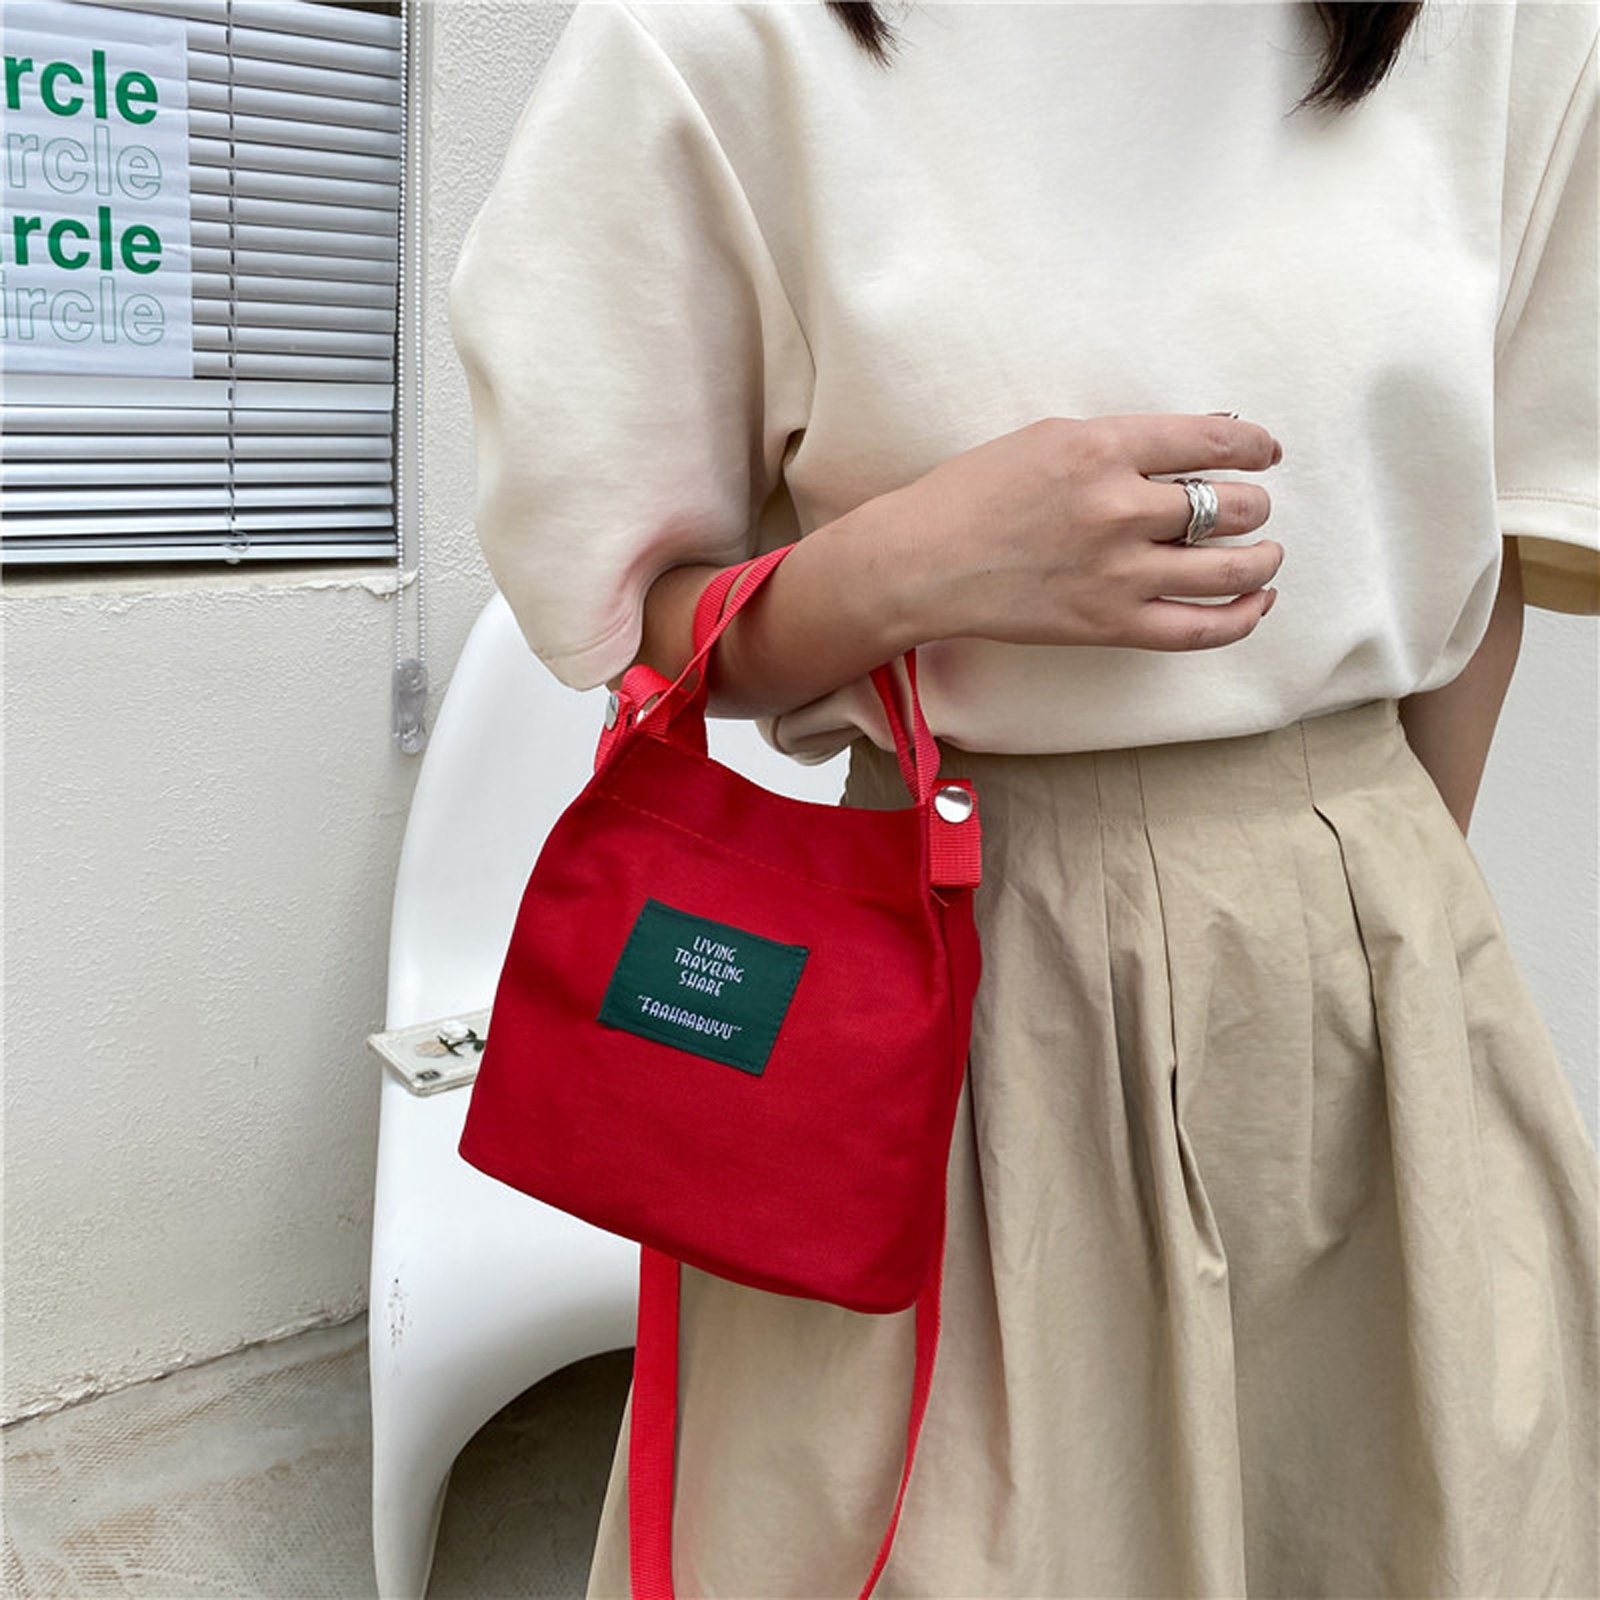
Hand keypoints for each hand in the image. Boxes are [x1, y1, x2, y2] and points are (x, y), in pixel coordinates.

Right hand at [887, 413, 1283, 651]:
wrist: (921, 562)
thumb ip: (1123, 441)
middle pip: (1234, 506)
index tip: (1265, 453)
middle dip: (1253, 504)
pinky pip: (1201, 629)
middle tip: (1249, 507)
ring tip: (1264, 555)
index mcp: (1104, 448)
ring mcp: (1118, 573)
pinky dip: (1242, 617)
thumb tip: (1201, 444)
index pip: (1217, 442)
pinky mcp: (1109, 625)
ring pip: (1232, 568)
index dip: (1257, 447)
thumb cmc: (974, 492)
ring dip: (1262, 558)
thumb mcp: (1049, 436)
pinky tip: (1255, 602)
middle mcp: (1120, 509)